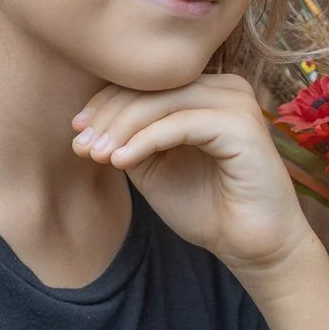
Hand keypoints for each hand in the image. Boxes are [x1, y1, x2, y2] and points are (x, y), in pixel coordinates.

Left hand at [71, 74, 313, 283]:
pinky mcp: (242, 124)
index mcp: (207, 92)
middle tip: (80, 146)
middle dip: (109, 116)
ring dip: (122, 128)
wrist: (252, 246)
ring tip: (96, 155)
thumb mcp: (156, 169)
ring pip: (163, 101)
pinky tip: (120, 161)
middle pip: (153, 87)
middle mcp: (226, 87)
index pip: (149, 83)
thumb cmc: (208, 209)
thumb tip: (90, 122)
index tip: (76, 131)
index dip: (107, 102)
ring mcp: (237, 102)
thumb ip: (131, 140)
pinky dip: (146, 141)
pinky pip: (181, 123)